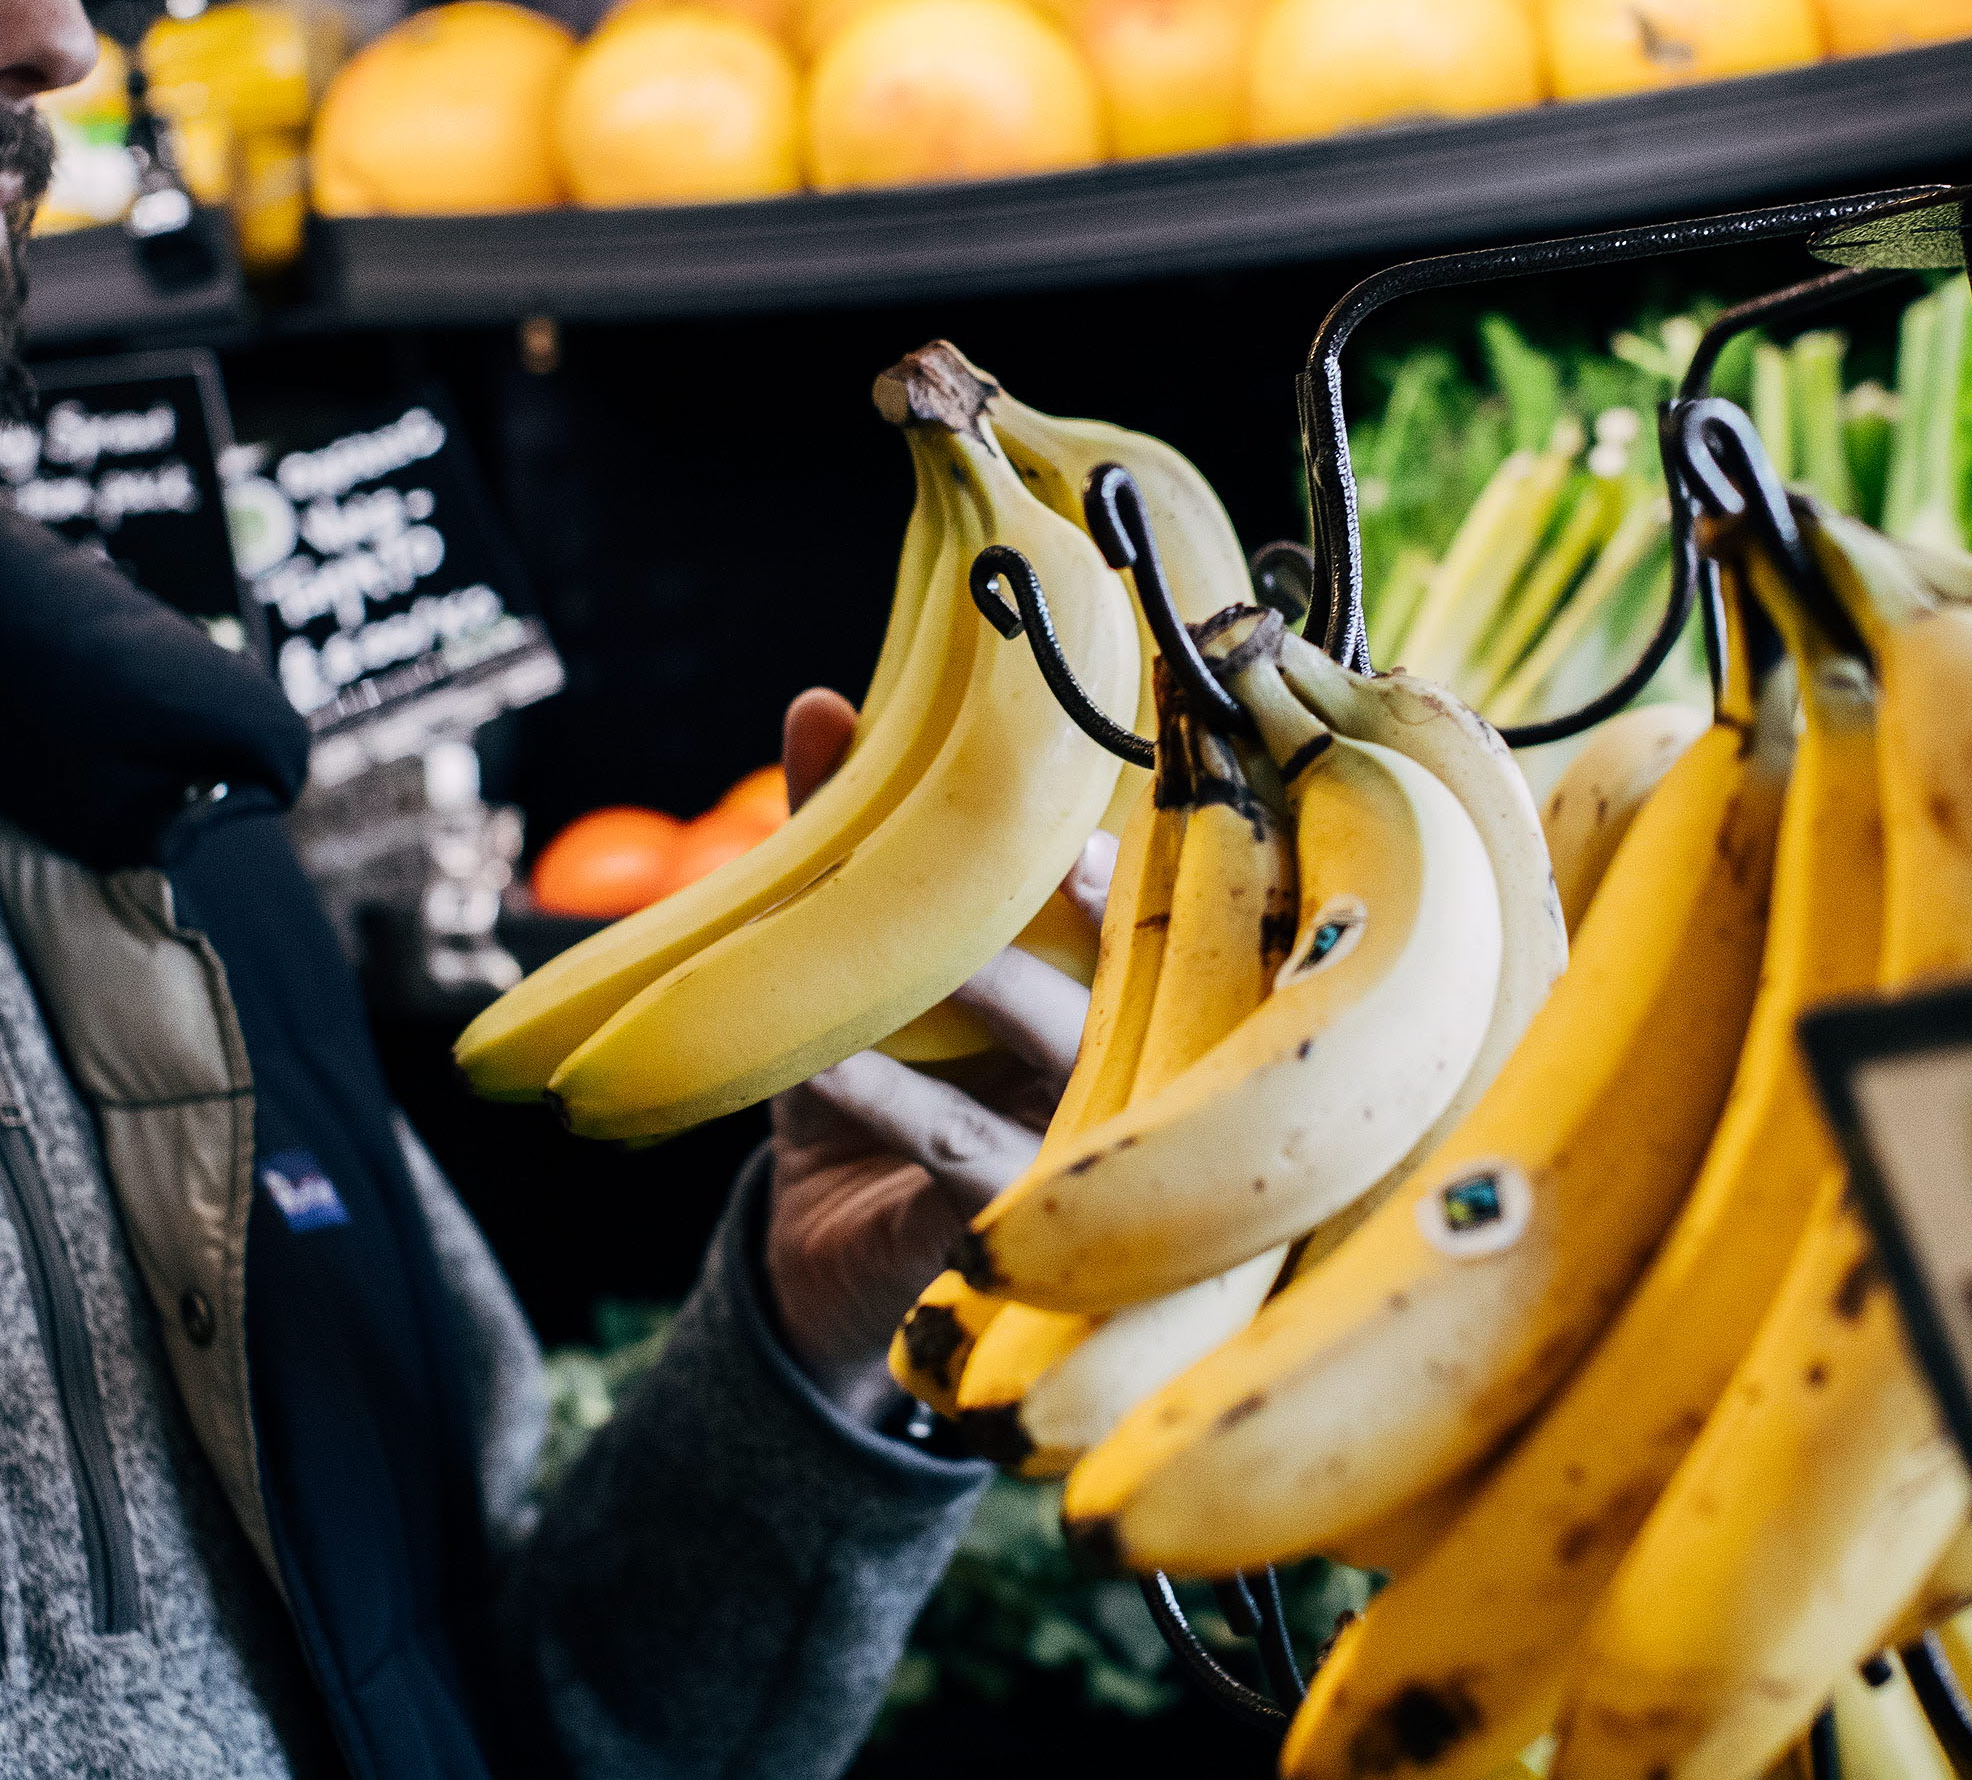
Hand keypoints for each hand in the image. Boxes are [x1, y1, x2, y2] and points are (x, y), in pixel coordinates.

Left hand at [761, 686, 1110, 1417]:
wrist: (823, 1263)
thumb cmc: (867, 1087)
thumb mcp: (849, 962)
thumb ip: (842, 835)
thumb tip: (822, 707)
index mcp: (1097, 978)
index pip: (1148, 896)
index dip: (1130, 853)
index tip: (1082, 812)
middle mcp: (1113, 1051)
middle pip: (1134, 968)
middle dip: (1080, 911)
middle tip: (1016, 861)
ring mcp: (1077, 1140)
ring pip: (1059, 1048)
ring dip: (977, 992)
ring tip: (896, 952)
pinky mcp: (1013, 1219)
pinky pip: (964, 1145)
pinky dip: (891, 1096)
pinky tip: (824, 1059)